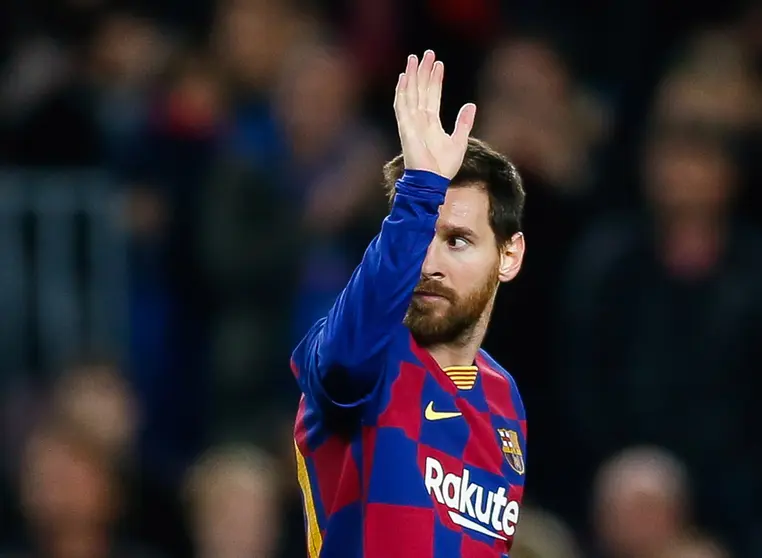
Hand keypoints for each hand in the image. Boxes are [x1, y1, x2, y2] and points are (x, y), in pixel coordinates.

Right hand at [393, 50, 475, 178]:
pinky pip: (402, 106)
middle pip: (420, 90)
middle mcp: (419, 120)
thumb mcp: (459, 141)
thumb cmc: (444, 166)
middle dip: (423, 71)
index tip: (439, 64)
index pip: (432, 95)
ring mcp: (411, 123)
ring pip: (410, 93)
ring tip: (414, 58)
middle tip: (426, 53)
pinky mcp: (405, 128)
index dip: (435, 79)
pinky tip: (404, 77)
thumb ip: (463, 123)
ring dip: (412, 76)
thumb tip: (471, 104)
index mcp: (431, 123)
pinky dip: (402, 91)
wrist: (433, 180)